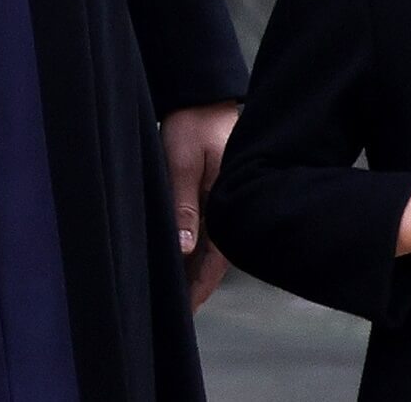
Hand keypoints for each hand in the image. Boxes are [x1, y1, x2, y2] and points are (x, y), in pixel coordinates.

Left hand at [161, 100, 239, 311]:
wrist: (204, 97)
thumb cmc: (193, 125)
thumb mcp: (182, 163)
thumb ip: (184, 205)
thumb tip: (183, 249)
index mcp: (228, 200)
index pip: (215, 258)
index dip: (198, 287)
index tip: (185, 312)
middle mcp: (231, 203)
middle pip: (216, 256)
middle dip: (198, 283)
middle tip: (179, 310)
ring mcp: (227, 197)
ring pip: (213, 243)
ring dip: (197, 266)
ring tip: (178, 291)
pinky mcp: (220, 190)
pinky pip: (211, 227)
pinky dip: (198, 246)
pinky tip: (185, 256)